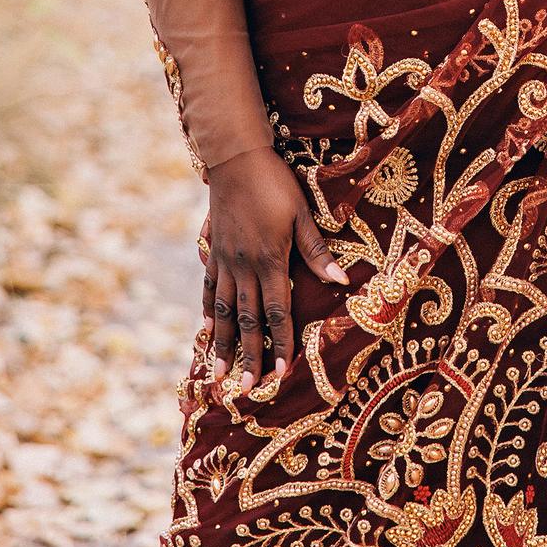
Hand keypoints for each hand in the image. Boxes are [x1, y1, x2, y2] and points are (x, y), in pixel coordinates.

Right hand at [200, 145, 349, 391]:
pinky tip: (205, 328)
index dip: (280, 343)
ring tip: (218, 373)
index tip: (280, 375)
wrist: (235, 158)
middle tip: (245, 389)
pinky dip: (207, 311)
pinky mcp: (214, 249)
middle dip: (249, 356)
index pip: (277, 312)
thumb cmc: (275, 182)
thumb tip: (341, 281)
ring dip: (222, 343)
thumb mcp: (301, 213)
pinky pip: (208, 287)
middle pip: (246, 320)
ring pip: (222, 310)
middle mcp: (244, 267)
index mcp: (269, 260)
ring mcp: (225, 260)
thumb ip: (316, 251)